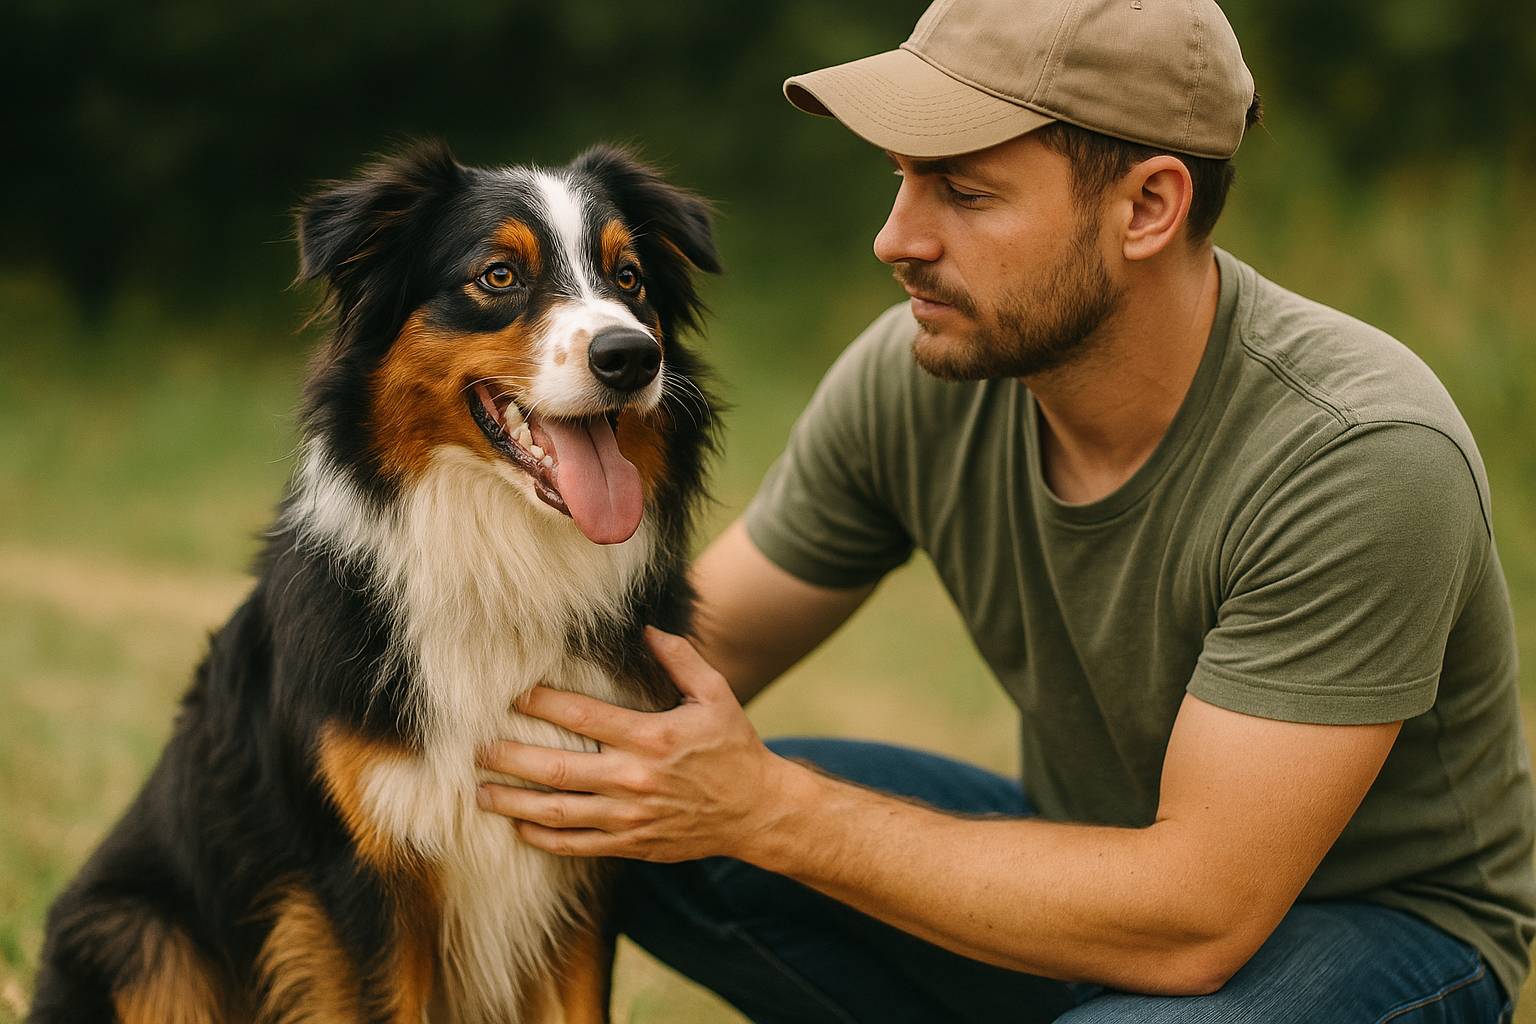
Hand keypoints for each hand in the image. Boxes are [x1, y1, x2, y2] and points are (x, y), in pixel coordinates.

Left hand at [476, 626, 794, 861]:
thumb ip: (680, 658)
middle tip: (477, 750)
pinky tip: (519, 827)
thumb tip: (646, 628)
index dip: (541, 702)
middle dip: (509, 758)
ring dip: (512, 803)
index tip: (512, 694)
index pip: (582, 716)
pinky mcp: (630, 845)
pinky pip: (575, 845)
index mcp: (651, 737)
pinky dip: (542, 838)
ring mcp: (629, 817)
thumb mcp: (715, 694)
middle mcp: (634, 779)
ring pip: (556, 813)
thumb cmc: (733, 748)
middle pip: (555, 769)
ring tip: (481, 792)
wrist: (757, 811)